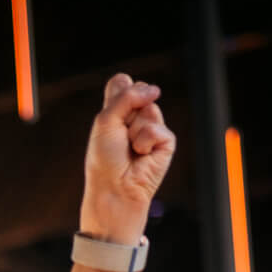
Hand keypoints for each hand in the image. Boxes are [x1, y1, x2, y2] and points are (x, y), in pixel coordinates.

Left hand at [81, 74, 176, 245]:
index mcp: (117, 111)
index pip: (123, 82)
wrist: (114, 189)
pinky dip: (146, 142)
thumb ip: (126, 97)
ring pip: (150, 109)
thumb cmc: (105, 160)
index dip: (120, 90)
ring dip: (135, 129)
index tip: (110, 113)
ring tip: (131, 148)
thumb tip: (155, 89)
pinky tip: (142, 156)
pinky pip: (158, 129)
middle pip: (140, 91)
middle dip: (127, 111)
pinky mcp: (166, 142)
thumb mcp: (105, 121)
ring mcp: (151, 128)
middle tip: (119, 135)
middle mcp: (135, 117)